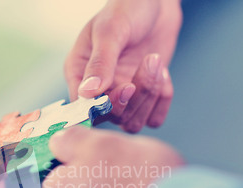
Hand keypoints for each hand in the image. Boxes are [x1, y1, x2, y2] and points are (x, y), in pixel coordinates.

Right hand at [65, 0, 181, 131]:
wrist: (156, 3)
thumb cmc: (127, 9)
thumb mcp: (111, 30)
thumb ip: (100, 62)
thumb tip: (87, 93)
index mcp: (78, 74)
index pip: (84, 107)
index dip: (106, 105)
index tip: (127, 86)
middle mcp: (97, 91)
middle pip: (112, 118)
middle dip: (136, 95)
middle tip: (150, 61)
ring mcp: (120, 97)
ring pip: (132, 122)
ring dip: (150, 95)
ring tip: (157, 62)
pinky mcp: (143, 100)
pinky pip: (153, 119)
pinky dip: (162, 101)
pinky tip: (164, 75)